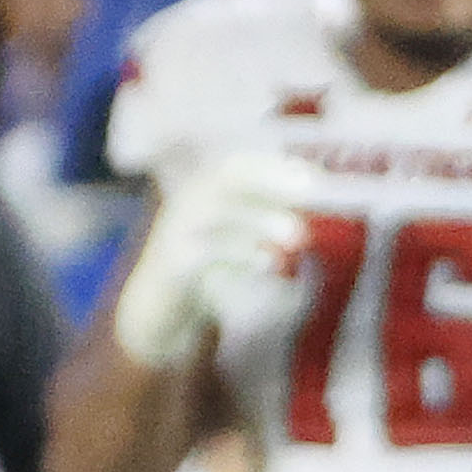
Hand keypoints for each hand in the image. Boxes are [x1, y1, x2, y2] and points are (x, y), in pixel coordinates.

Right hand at [114, 150, 314, 371]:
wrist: (157, 306)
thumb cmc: (206, 264)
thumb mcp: (235, 231)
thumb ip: (266, 213)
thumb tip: (313, 194)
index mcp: (201, 189)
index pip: (238, 165)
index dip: (276, 167)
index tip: (315, 178)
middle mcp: (184, 203)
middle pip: (226, 179)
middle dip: (269, 181)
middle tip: (310, 193)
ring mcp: (174, 232)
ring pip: (217, 212)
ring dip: (261, 219)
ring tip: (298, 236)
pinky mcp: (172, 264)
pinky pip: (206, 252)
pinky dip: (241, 254)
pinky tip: (268, 263)